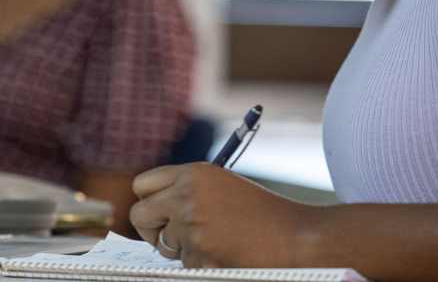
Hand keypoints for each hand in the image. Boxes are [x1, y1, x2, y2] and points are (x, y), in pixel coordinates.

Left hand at [130, 163, 308, 266]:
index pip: (143, 185)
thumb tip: (155, 209)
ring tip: (216, 243)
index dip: (148, 202)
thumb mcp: (223, 187)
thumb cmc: (265, 215)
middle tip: (171, 238)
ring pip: (164, 245)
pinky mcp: (200, 253)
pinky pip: (185, 265)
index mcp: (194, 173)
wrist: (298, 236)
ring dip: (182, 250)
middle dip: (151, 231)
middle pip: (140, 215)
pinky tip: (227, 254)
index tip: (158, 214)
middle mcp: (187, 195)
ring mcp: (192, 225)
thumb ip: (188, 191)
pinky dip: (201, 264)